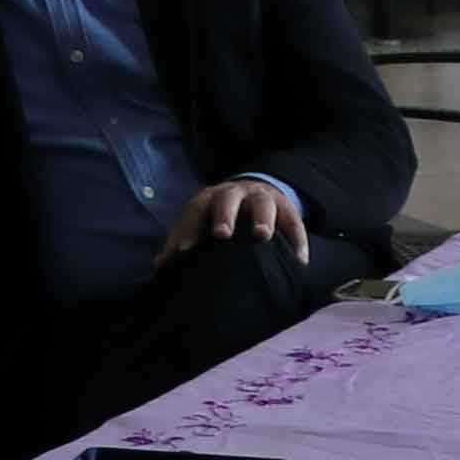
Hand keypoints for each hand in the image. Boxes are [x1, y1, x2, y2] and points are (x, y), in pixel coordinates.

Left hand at [163, 176, 305, 260]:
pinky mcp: (286, 207)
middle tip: (222, 234)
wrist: (256, 192)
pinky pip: (293, 220)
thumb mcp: (202, 223)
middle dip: (224, 215)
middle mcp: (236, 194)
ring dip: (262, 218)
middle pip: (228, 199)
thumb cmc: (221, 217)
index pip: (196, 209)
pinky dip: (297, 240)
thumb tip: (160, 267)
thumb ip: (183, 243)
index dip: (188, 228)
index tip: (184, 251)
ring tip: (263, 236)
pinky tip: (299, 261)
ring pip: (263, 203)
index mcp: (210, 199)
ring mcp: (263, 198)